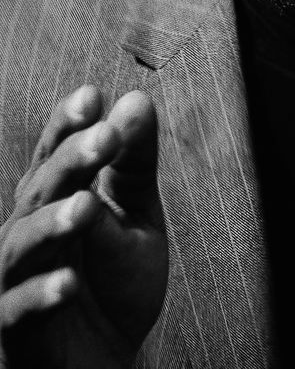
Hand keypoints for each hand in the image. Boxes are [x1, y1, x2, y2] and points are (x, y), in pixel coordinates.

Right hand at [0, 86, 167, 368]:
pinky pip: (18, 311)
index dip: (67, 124)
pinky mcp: (16, 332)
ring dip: (52, 224)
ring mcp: (15, 282)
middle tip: (104, 136)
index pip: (56, 153)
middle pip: (40, 190)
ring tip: (85, 207)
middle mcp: (27, 233)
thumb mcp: (136, 215)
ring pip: (22, 246)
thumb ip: (135, 163)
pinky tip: (68, 283)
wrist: (105, 362)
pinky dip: (41, 295)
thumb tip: (136, 100)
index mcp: (55, 200)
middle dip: (71, 160)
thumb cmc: (112, 282)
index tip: (93, 95)